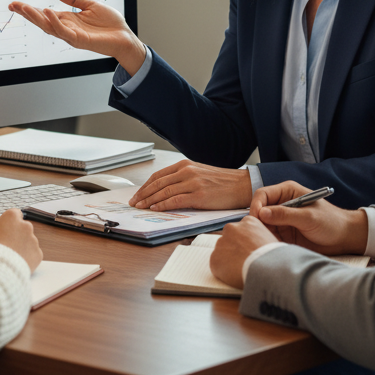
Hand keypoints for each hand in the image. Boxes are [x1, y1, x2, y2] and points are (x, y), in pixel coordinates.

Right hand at [0, 209, 42, 271]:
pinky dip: (28, 259)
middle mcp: (25, 226)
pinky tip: (17, 264)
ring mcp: (33, 239)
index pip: (15, 214)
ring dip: (22, 248)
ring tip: (11, 258)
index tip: (8, 229)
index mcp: (12, 217)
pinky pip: (33, 255)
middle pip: (23, 228)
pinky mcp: (37, 253)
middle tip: (8, 247)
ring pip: (29, 242)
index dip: (11, 223)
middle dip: (18, 236)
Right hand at [8, 0, 145, 73]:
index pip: (44, 14)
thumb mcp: (90, 5)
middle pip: (42, 21)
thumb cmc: (110, 24)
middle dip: (27, 14)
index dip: (30, 9)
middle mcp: (67, 28)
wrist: (125, 37)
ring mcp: (72, 35)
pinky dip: (54, 22)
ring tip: (25, 8)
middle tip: (13, 5)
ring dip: (36, 17)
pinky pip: (64, 31)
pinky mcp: (80, 40)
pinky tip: (48, 11)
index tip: (16, 4)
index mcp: (67, 20)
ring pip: (49, 27)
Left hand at [129, 159, 251, 210]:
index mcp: (185, 165)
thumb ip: (183, 178)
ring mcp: (192, 183)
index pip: (159, 175)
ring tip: (140, 207)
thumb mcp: (199, 173)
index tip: (137, 193)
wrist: (241, 185)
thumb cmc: (222, 182)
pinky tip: (155, 209)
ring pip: (164, 192)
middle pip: (158, 183)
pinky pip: (175, 200)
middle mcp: (187, 171)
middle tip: (134, 202)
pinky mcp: (199, 195)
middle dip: (143, 194)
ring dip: (149, 200)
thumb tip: (165, 190)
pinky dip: (163, 205)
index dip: (145, 185)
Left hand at [209, 216, 278, 287]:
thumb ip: (261, 238)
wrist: (267, 269)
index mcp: (248, 222)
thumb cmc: (274, 257)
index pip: (242, 230)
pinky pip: (217, 265)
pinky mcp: (214, 259)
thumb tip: (260, 247)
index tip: (249, 250)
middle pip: (230, 239)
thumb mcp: (272, 240)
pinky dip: (223, 271)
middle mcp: (231, 228)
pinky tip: (235, 276)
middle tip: (244, 261)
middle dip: (235, 249)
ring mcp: (221, 243)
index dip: (246, 242)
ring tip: (241, 270)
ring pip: (222, 252)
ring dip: (228, 260)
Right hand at [249, 182, 367, 254]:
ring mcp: (282, 219)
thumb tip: (262, 213)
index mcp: (287, 192)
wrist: (345, 238)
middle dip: (257, 222)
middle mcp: (282, 204)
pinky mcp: (284, 233)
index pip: (263, 194)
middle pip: (260, 210)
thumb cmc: (331, 222)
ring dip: (262, 233)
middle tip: (258, 234)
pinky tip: (272, 247)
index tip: (255, 218)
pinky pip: (270, 236)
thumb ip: (285, 214)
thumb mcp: (308, 217)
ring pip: (263, 224)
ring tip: (266, 243)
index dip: (256, 205)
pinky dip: (268, 241)